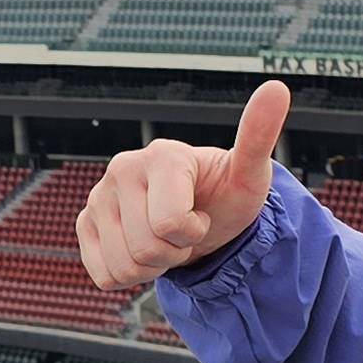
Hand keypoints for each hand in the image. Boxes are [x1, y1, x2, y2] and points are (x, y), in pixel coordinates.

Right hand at [74, 79, 287, 290]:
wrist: (202, 214)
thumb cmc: (225, 194)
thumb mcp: (249, 173)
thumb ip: (259, 135)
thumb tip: (277, 88)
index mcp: (161, 155)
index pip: (169, 224)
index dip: (193, 232)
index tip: (201, 214)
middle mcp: (122, 168)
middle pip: (146, 249)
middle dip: (173, 252)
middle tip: (184, 231)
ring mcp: (98, 196)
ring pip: (124, 266)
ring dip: (152, 266)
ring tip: (164, 239)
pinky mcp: (85, 223)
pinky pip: (104, 274)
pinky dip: (128, 275)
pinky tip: (142, 249)